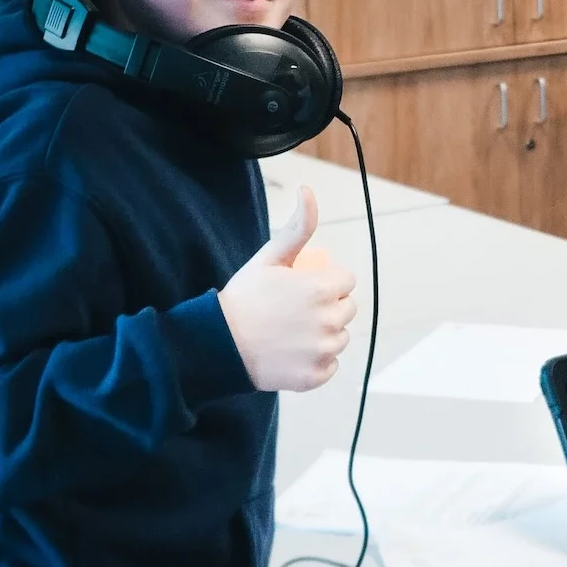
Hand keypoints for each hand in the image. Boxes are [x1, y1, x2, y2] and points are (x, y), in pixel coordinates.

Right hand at [218, 188, 356, 392]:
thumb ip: (298, 227)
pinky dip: (317, 361)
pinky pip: (330, 365)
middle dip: (330, 306)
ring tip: (294, 332)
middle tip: (298, 310)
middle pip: (348, 309)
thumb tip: (308, 191)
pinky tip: (293, 353)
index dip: (329, 282)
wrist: (219, 343)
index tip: (308, 287)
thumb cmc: (244, 297)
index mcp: (322, 289)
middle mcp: (329, 321)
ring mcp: (324, 351)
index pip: (347, 281)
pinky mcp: (316, 376)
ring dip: (325, 334)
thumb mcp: (270, 257)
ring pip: (340, 337)